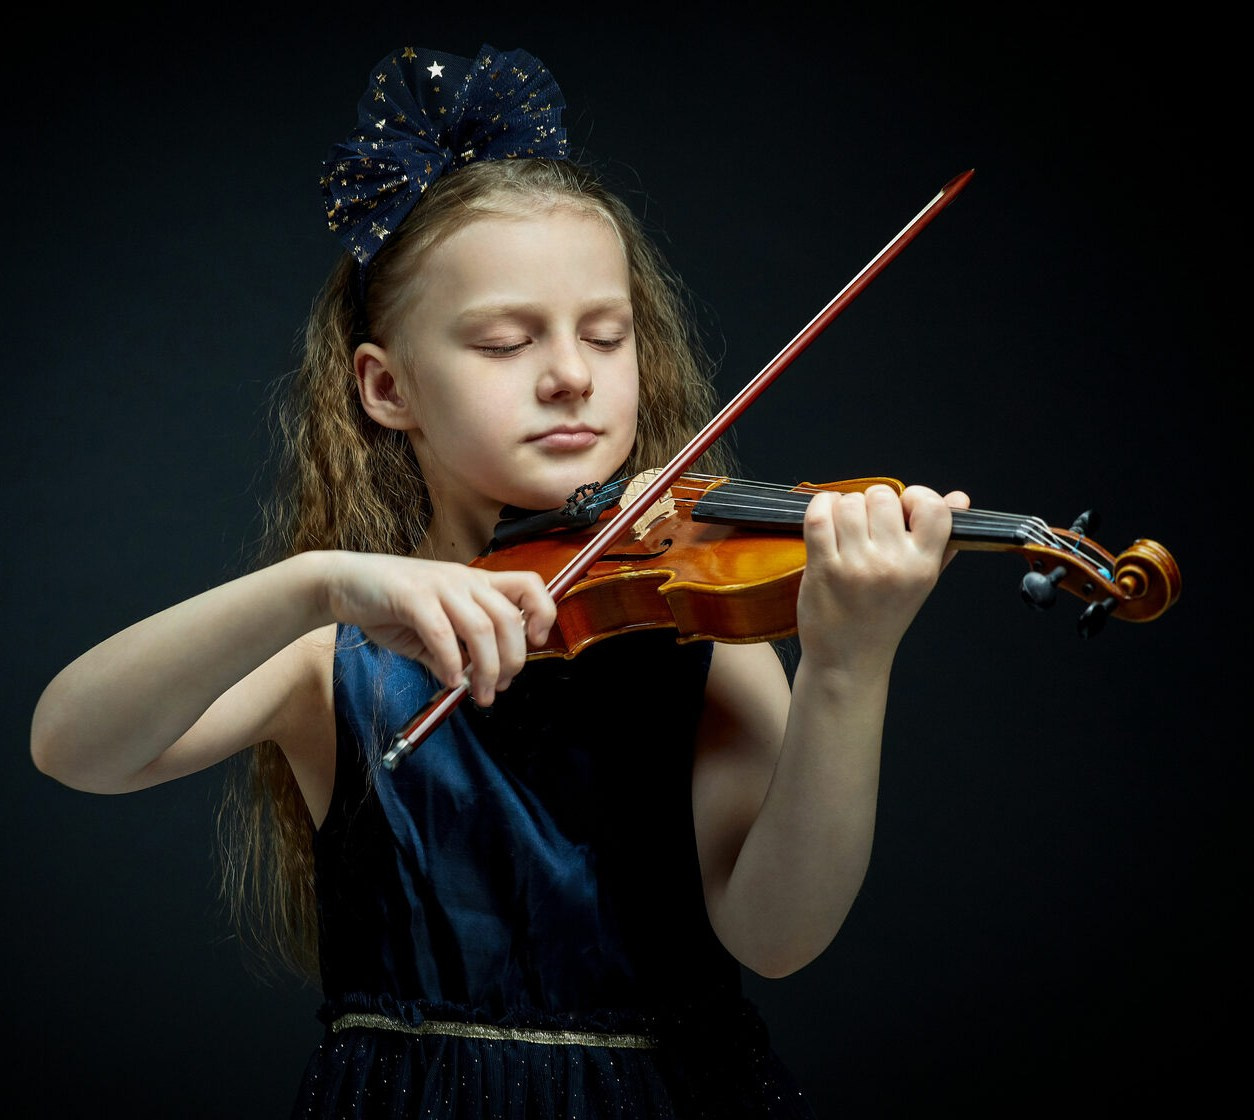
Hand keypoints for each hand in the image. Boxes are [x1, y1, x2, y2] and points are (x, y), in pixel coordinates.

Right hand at [322, 552, 556, 703]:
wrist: (343, 583)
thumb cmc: (390, 605)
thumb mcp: (432, 631)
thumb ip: (453, 653)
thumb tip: (470, 682)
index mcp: (476, 583)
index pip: (529, 585)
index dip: (543, 612)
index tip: (536, 643)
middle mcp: (464, 580)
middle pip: (510, 618)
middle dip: (512, 661)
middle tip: (498, 688)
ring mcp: (439, 586)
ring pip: (482, 628)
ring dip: (485, 669)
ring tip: (477, 694)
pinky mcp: (412, 596)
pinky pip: (442, 632)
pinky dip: (451, 661)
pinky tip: (448, 679)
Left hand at [796, 484, 969, 672]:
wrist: (849, 659)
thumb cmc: (884, 617)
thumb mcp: (922, 581)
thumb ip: (942, 539)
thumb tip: (959, 498)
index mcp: (923, 566)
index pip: (934, 508)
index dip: (916, 496)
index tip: (903, 508)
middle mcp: (893, 565)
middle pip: (883, 497)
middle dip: (872, 502)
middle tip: (868, 523)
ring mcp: (857, 566)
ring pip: (849, 503)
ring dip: (843, 506)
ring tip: (845, 525)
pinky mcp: (824, 568)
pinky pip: (819, 517)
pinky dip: (819, 508)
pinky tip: (825, 518)